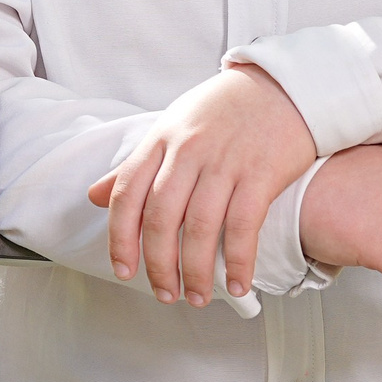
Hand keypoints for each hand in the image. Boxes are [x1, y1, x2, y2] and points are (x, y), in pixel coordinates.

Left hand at [86, 64, 316, 303]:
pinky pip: (243, 226)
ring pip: (200, 228)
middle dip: (159, 266)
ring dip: (197, 272)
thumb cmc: (227, 108)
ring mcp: (226, 161)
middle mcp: (189, 149)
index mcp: (162, 138)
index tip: (125, 270)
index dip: (121, 239)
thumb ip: (137, 165)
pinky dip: (239, 262)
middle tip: (165, 293)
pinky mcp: (262, 172)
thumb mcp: (173, 126)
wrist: (285, 85)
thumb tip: (96, 196)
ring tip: (197, 296)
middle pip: (162, 218)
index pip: (128, 194)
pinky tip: (238, 284)